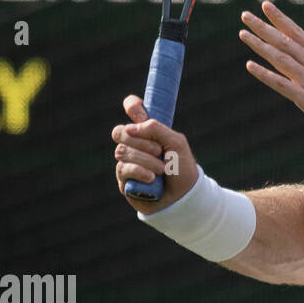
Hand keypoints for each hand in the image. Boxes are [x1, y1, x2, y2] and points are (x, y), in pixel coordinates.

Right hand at [112, 95, 199, 214]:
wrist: (183, 196)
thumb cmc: (182, 168)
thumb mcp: (176, 143)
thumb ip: (157, 129)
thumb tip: (132, 127)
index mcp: (148, 131)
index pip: (133, 109)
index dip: (133, 106)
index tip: (141, 115)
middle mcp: (134, 143)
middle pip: (119, 132)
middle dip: (140, 141)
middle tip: (159, 151)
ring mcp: (126, 160)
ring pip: (122, 151)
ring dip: (145, 160)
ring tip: (161, 169)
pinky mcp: (123, 178)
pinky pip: (123, 168)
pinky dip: (140, 171)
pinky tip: (152, 178)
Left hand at [239, 0, 303, 143]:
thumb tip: (302, 62)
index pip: (298, 34)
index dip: (280, 19)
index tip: (266, 6)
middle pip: (285, 41)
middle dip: (264, 27)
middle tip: (245, 15)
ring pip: (281, 58)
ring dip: (260, 45)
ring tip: (243, 34)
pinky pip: (282, 84)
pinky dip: (265, 74)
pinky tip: (250, 65)